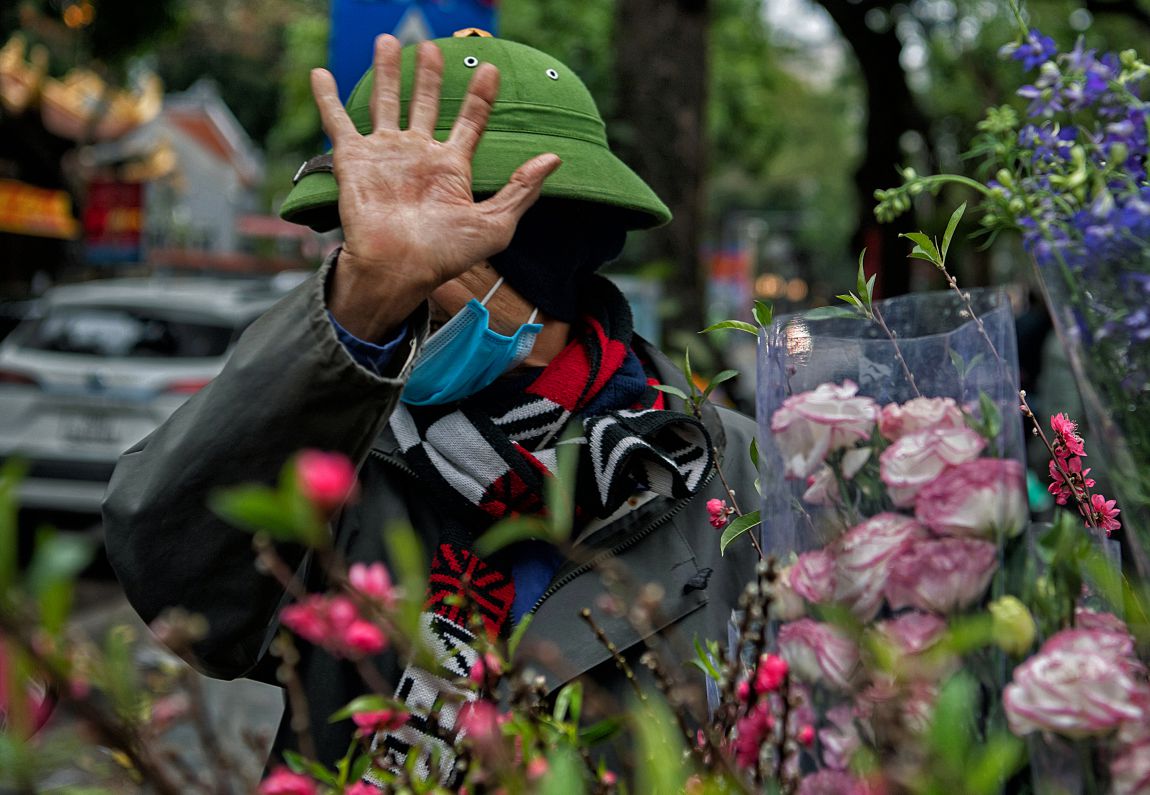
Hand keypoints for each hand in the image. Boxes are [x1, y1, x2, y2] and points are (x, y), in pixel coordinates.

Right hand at [312, 35, 560, 338]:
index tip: (490, 70)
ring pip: (386, 102)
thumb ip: (522, 189)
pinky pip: (338, 122)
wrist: (399, 267)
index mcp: (451, 168)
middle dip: (429, 76)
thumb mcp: (496, 224)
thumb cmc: (446, 254)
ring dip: (387, 73)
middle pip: (426, 104)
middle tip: (432, 49)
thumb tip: (554, 159)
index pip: (469, 122)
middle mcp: (418, 156)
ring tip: (388, 42)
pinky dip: (328, 98)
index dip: (480, 97)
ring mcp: (385, 154)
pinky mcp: (354, 159)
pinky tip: (320, 74)